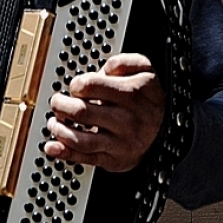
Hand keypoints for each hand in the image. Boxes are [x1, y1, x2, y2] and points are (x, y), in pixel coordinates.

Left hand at [44, 52, 164, 171]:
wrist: (170, 132)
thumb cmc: (150, 99)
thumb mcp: (146, 71)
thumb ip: (125, 62)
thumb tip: (105, 68)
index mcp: (131, 94)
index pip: (91, 86)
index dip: (76, 84)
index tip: (75, 86)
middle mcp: (126, 120)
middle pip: (81, 112)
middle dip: (61, 105)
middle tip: (58, 102)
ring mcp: (120, 142)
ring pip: (81, 139)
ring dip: (60, 130)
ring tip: (54, 122)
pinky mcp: (115, 160)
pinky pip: (86, 159)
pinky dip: (65, 153)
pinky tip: (52, 147)